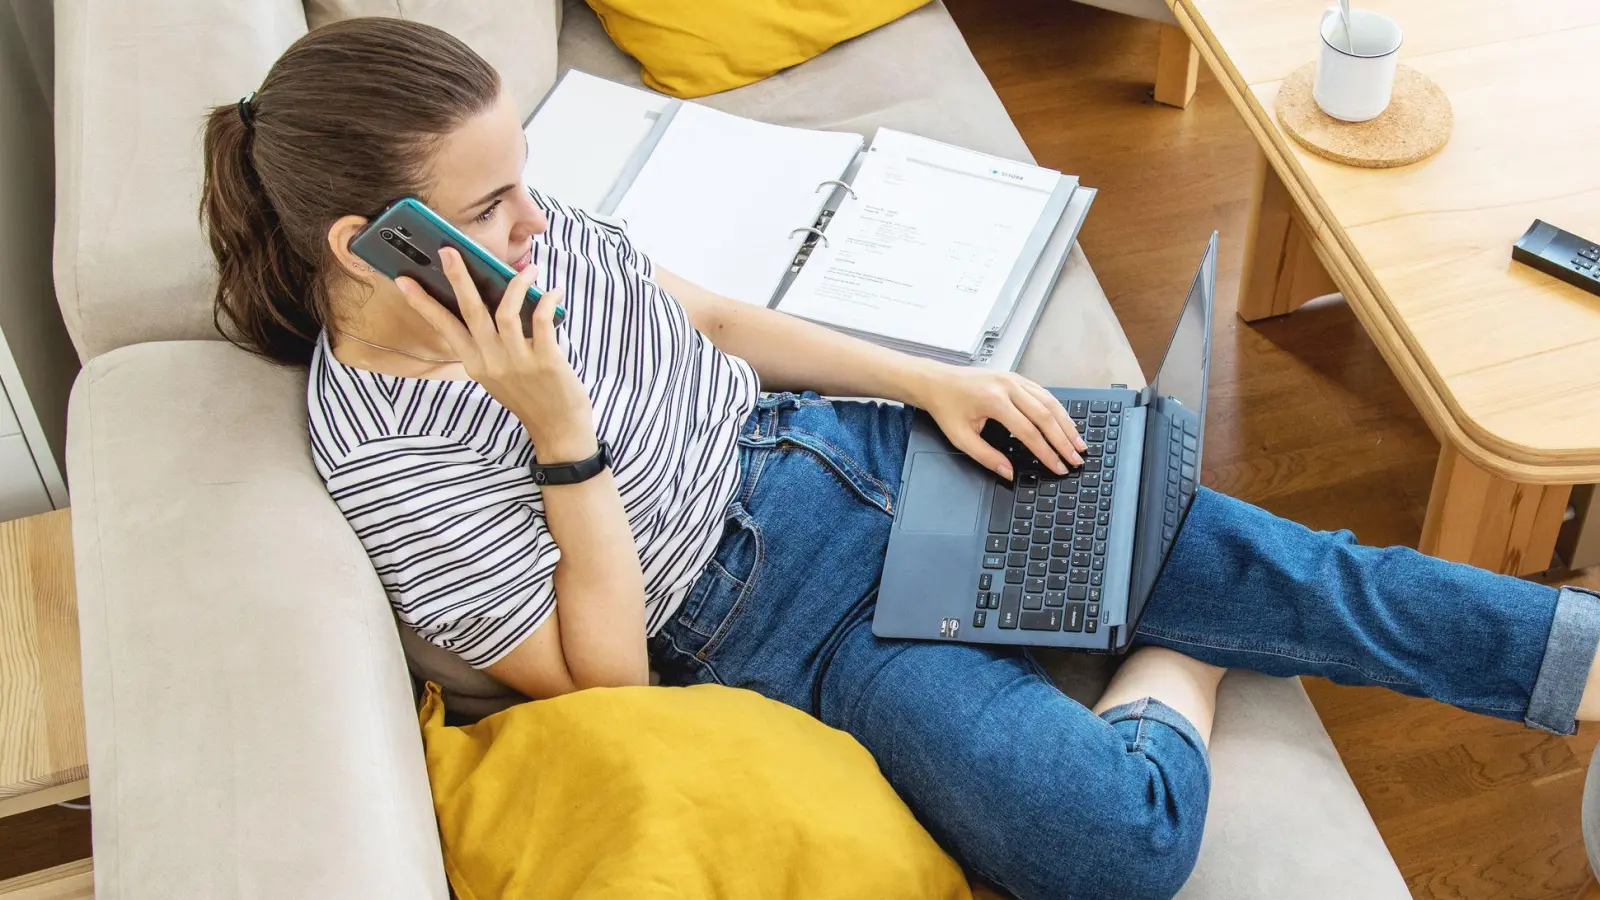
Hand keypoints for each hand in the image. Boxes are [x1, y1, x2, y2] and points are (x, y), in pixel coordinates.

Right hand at [398, 248, 595, 461]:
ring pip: (505, 311)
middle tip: (449, 251)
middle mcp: (491, 361)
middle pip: (469, 311)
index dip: (423, 303)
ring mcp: (517, 362)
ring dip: (516, 284)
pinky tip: (552, 292)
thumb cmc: (531, 398)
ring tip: (529, 270)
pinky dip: (546, 300)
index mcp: (475, 364)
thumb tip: (491, 304)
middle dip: (457, 278)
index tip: (403, 281)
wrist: (558, 431)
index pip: (444, 327)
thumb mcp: (498, 375)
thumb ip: (490, 346)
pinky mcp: (546, 361)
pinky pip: (541, 320)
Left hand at [915, 365, 1084, 480]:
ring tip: (1079, 443)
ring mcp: (1014, 379)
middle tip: (1077, 458)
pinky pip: (1043, 393)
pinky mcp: (1016, 377)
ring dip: (1066, 424)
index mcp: (994, 401)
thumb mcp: (961, 438)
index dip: (1046, 453)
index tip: (1059, 467)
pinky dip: (1057, 410)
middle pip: (1045, 416)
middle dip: (1064, 440)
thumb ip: (987, 457)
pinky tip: (1065, 423)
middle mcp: (1008, 386)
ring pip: (1049, 402)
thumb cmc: (946, 408)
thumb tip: (1009, 474)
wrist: (936, 381)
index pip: (1028, 432)